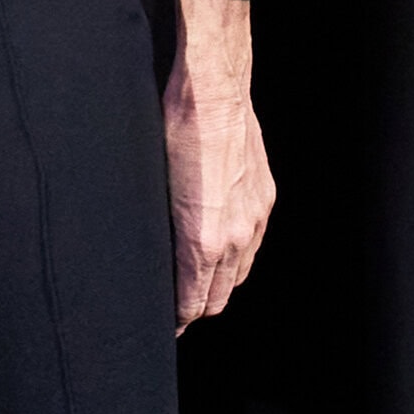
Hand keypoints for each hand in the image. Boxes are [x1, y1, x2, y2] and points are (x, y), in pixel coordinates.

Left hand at [161, 0, 276, 334]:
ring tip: (195, 284)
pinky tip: (221, 250)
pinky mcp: (264, 195)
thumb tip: (149, 252)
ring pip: (239, 274)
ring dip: (218, 285)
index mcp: (203, 240)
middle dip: (196, 307)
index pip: (192, 301)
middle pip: (218, 296)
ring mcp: (254, 216)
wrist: (211, 88)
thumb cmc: (172, 130)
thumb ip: (159, 229)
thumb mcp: (153, 186)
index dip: (177, 319)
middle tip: (175, 308)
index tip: (164, 325)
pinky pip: (253, 244)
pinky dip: (237, 257)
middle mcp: (235, 236)